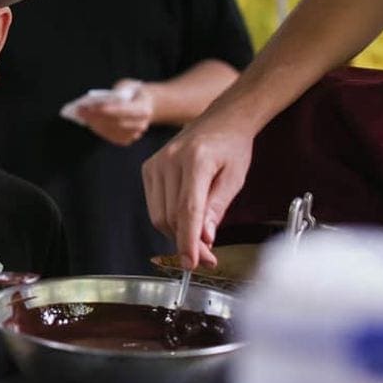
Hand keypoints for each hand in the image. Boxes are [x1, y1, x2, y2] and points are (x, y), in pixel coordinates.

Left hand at [79, 79, 151, 145]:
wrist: (145, 104)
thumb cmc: (132, 92)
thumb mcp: (126, 85)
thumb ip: (116, 92)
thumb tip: (98, 102)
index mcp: (144, 108)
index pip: (124, 110)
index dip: (107, 109)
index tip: (91, 107)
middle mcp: (141, 124)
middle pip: (115, 122)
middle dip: (96, 116)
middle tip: (80, 110)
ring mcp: (134, 134)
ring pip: (111, 130)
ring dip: (94, 123)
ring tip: (81, 114)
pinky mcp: (126, 140)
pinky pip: (109, 136)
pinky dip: (98, 128)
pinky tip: (88, 120)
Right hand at [141, 114, 252, 270]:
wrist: (220, 120)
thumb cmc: (231, 147)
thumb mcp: (235, 178)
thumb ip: (217, 208)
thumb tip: (204, 239)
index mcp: (195, 160)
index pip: (187, 210)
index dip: (188, 241)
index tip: (192, 262)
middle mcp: (169, 161)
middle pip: (170, 217)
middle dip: (187, 242)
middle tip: (208, 255)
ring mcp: (154, 164)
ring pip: (159, 216)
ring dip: (177, 232)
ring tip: (199, 236)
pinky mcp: (148, 169)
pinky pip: (154, 206)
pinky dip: (169, 219)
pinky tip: (186, 217)